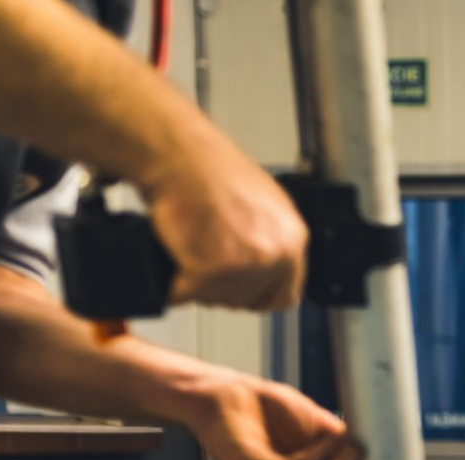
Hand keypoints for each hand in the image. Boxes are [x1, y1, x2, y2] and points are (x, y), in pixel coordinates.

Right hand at [143, 138, 307, 311]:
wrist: (180, 155)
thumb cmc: (213, 170)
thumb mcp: (267, 205)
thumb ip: (272, 240)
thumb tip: (267, 267)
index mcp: (293, 239)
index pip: (285, 296)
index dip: (258, 296)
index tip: (242, 291)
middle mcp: (274, 255)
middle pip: (246, 300)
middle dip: (223, 287)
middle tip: (204, 259)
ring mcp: (244, 265)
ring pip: (215, 299)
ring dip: (197, 284)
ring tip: (190, 249)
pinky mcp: (208, 270)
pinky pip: (183, 295)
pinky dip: (172, 285)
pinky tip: (173, 258)